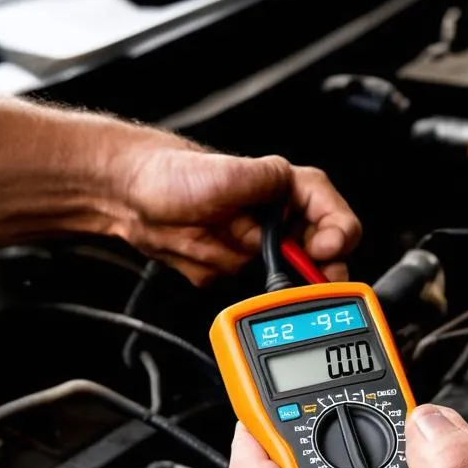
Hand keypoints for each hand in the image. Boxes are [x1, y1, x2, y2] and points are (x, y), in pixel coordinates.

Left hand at [106, 131, 359, 285]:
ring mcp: (260, 249)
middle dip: (315, 277)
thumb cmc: (172, 174)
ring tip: (260, 281)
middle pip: (322, 260)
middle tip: (312, 287)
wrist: (129, 196)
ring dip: (276, 288)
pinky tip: (229, 279)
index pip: (335, 218)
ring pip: (288, 284)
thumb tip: (290, 186)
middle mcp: (280, 222)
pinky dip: (244, 295)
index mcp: (289, 192)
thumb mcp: (225, 172)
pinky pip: (252, 294)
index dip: (338, 237)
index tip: (324, 251)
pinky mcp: (238, 271)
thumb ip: (265, 180)